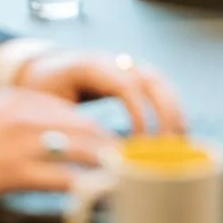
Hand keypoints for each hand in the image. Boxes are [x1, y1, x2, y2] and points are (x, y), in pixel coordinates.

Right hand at [0, 88, 114, 199]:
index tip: (117, 146)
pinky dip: (85, 187)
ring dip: (108, 167)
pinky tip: (96, 194)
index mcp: (25, 98)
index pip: (78, 114)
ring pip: (83, 151)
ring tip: (124, 180)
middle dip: (113, 150)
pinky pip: (62, 178)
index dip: (102, 133)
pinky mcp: (16, 171)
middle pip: (88, 130)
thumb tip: (59, 134)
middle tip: (132, 165)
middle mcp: (30, 115)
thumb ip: (29, 117)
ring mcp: (25, 143)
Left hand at [14, 51, 186, 135]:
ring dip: (174, 113)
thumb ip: (66, 128)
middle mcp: (115, 61)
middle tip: (167, 147)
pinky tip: (176, 135)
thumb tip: (89, 161)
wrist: (44, 68)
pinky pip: (160, 90)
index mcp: (92, 66)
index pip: (126, 85)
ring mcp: (127, 66)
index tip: (140, 144)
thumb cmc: (43, 90)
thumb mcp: (46, 107)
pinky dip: (171, 111)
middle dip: (165, 114)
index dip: (139, 114)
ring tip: (179, 144)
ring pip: (161, 84)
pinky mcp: (134, 76)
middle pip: (152, 80)